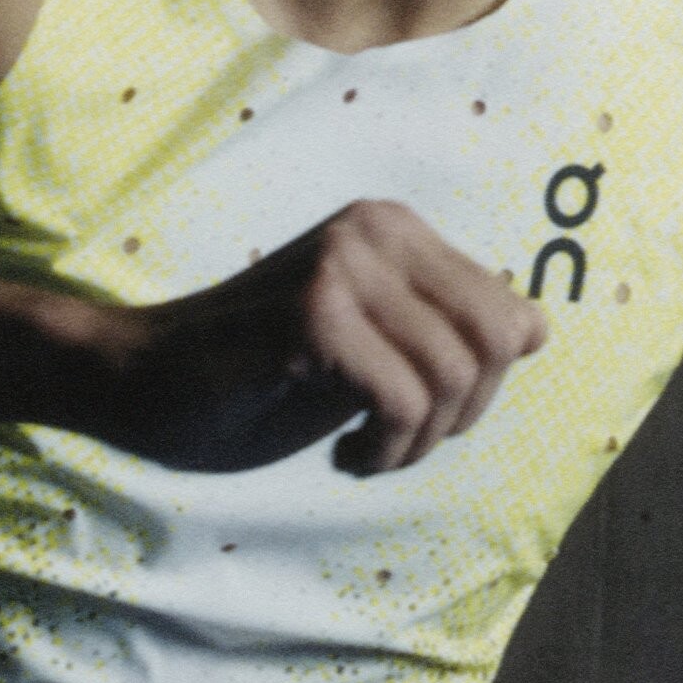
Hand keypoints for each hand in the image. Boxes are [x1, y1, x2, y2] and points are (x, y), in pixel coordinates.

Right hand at [89, 197, 547, 475]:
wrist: (145, 379)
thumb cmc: (256, 373)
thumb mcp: (370, 345)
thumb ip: (443, 329)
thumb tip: (537, 331)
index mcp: (394, 226)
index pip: (506, 312)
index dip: (483, 387)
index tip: (422, 417)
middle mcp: (374, 230)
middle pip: (492, 343)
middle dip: (463, 415)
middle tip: (403, 443)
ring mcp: (342, 266)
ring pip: (453, 376)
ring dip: (420, 442)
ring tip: (370, 452)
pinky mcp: (313, 314)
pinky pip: (404, 400)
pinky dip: (388, 448)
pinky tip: (346, 456)